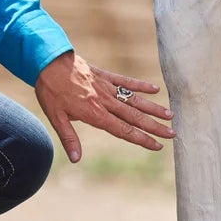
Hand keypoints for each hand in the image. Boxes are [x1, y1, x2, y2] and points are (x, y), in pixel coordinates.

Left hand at [35, 51, 174, 162]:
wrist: (48, 61)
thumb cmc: (51, 91)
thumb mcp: (55, 118)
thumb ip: (69, 138)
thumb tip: (76, 159)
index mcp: (95, 114)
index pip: (123, 130)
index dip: (142, 139)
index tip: (157, 146)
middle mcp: (105, 101)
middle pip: (135, 117)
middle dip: (155, 127)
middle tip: (172, 134)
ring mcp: (107, 87)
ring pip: (135, 100)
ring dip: (153, 108)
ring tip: (170, 115)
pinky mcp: (106, 75)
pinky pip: (126, 81)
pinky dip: (141, 85)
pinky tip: (155, 90)